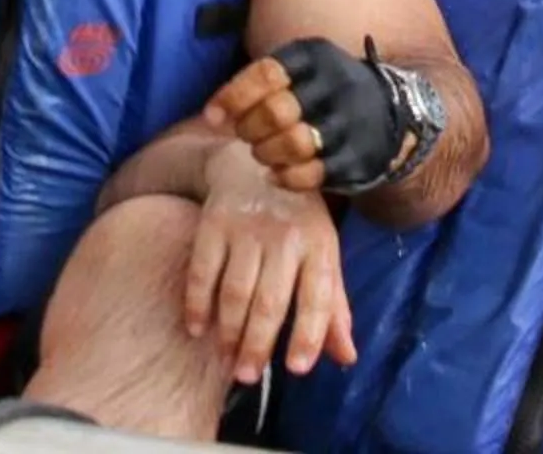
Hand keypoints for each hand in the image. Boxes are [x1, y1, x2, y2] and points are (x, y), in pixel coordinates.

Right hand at [181, 139, 356, 383]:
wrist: (254, 165)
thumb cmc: (297, 222)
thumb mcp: (323, 255)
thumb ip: (333, 307)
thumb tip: (346, 358)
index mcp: (318, 245)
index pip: (317, 296)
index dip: (308, 334)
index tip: (297, 369)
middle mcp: (284, 236)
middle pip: (269, 300)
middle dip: (257, 344)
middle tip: (247, 377)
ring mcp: (246, 228)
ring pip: (235, 290)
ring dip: (228, 330)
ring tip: (227, 360)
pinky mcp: (214, 222)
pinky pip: (202, 270)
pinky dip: (197, 303)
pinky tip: (196, 328)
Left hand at [207, 39, 409, 194]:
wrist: (390, 115)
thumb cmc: (324, 91)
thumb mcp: (300, 69)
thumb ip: (257, 83)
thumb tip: (211, 114)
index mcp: (315, 57)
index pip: (266, 73)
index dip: (233, 97)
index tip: (213, 117)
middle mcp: (336, 85)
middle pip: (276, 111)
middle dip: (249, 129)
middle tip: (246, 136)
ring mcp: (350, 123)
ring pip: (294, 144)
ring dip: (266, 153)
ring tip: (262, 153)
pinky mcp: (357, 158)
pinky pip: (312, 174)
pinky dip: (286, 178)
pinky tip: (277, 174)